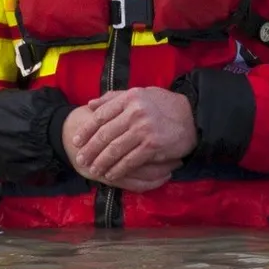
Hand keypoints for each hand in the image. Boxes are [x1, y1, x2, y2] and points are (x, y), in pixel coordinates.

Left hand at [60, 88, 195, 191]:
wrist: (192, 116)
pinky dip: (118, 169)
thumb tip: (90, 104)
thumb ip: (115, 98)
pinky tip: (110, 175)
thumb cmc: (164, 105)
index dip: (87, 130)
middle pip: (105, 133)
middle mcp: (135, 112)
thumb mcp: (140, 93)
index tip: (76, 140)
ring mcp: (143, 129)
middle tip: (81, 159)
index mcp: (130, 97)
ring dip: (101, 161)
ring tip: (93, 170)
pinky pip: (129, 160)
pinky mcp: (152, 145)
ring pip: (115, 149)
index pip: (101, 115)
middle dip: (90, 148)